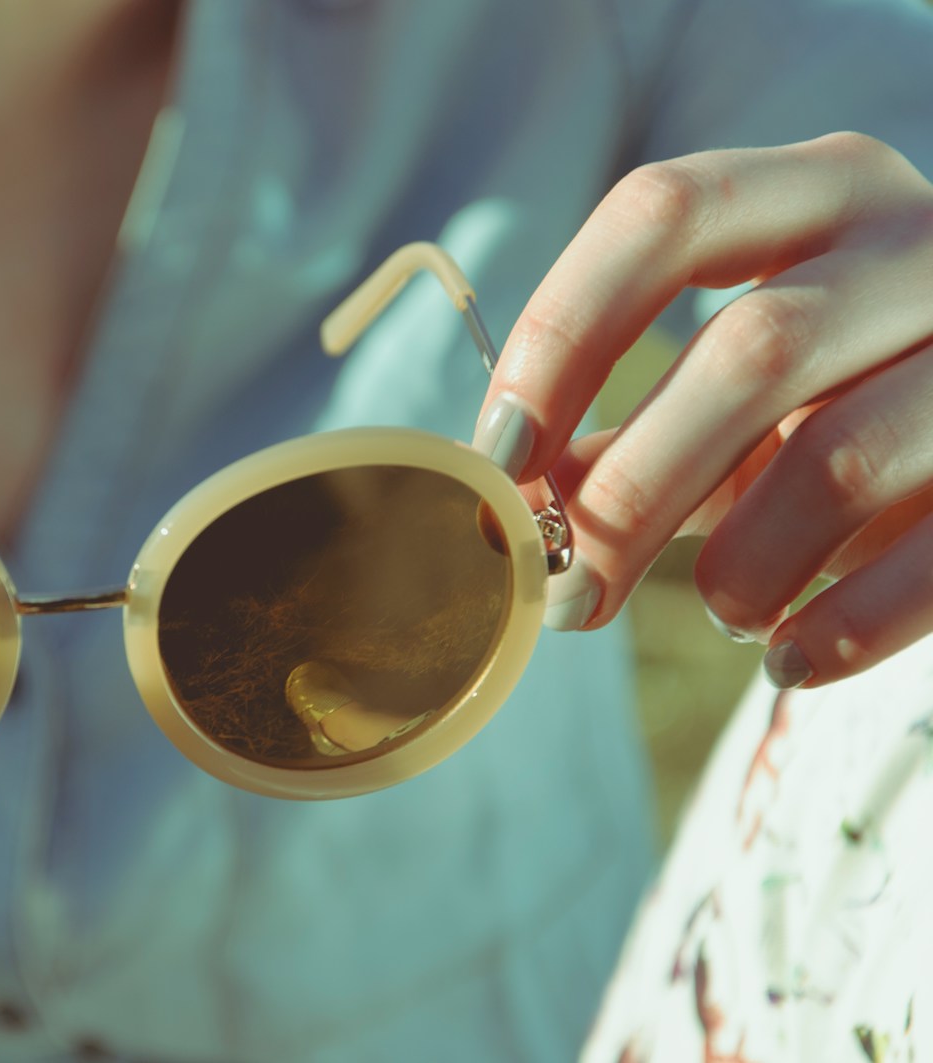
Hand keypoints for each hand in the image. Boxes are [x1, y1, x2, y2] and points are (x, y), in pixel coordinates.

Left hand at [474, 132, 932, 689]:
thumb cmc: (848, 400)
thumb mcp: (736, 395)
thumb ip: (620, 431)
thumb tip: (500, 503)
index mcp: (821, 191)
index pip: (662, 214)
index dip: (561, 334)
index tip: (499, 454)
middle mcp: (919, 246)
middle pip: (749, 352)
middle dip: (632, 490)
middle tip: (568, 589)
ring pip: (837, 461)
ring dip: (742, 568)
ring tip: (722, 609)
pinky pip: (932, 563)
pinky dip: (839, 628)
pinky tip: (790, 657)